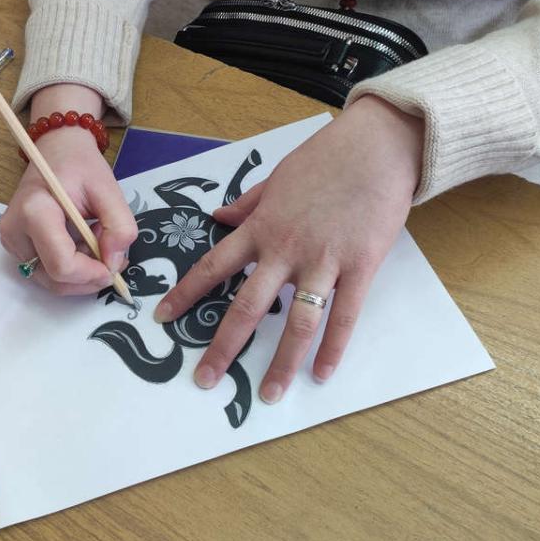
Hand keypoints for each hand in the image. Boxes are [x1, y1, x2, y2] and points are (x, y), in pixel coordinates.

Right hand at [0, 84, 137, 294]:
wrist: (56, 150)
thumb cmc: (79, 165)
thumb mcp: (108, 189)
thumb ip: (119, 227)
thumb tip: (114, 263)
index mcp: (34, 211)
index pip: (61, 264)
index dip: (91, 274)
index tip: (115, 266)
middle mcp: (14, 230)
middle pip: (54, 278)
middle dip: (88, 277)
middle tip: (112, 257)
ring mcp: (11, 240)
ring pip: (50, 280)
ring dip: (80, 274)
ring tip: (96, 244)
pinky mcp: (15, 246)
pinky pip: (44, 271)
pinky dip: (69, 268)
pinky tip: (81, 245)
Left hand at [153, 96, 423, 402]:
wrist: (377, 145)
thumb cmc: (326, 157)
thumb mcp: (276, 177)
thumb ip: (248, 204)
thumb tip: (218, 215)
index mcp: (261, 227)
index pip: (213, 266)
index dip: (186, 294)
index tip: (162, 318)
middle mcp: (285, 249)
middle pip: (246, 307)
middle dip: (222, 346)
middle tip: (204, 379)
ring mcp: (324, 260)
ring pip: (296, 322)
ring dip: (280, 362)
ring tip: (268, 394)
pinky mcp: (361, 266)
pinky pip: (344, 316)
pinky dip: (333, 348)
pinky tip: (322, 374)